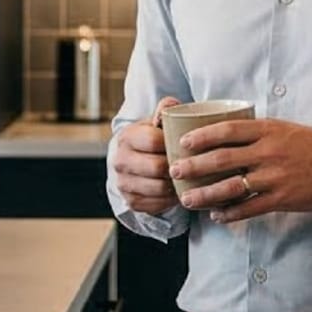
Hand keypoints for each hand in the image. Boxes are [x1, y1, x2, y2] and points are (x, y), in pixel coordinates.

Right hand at [112, 97, 182, 214]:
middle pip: (156, 167)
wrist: (136, 159)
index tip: (187, 144)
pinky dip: (170, 199)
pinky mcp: (130, 201)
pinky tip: (177, 190)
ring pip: (158, 188)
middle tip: (191, 164)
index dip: (174, 143)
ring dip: (176, 185)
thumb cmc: (153, 137)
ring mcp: (123, 183)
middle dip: (177, 166)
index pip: (154, 140)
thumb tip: (171, 106)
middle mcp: (120, 160)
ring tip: (187, 178)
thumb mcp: (158, 120)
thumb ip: (166, 109)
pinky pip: (156, 205)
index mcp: (127, 136)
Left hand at [170, 117, 311, 225]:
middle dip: (195, 166)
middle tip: (174, 171)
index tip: (184, 142)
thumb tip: (220, 132)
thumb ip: (254, 132)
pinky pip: (249, 208)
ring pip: (232, 187)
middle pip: (223, 160)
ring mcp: (274, 177)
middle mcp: (268, 152)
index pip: (228, 130)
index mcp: (267, 130)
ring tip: (187, 199)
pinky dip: (230, 213)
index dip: (203, 136)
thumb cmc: (306, 144)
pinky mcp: (281, 199)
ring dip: (206, 194)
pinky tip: (215, 215)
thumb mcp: (281, 128)